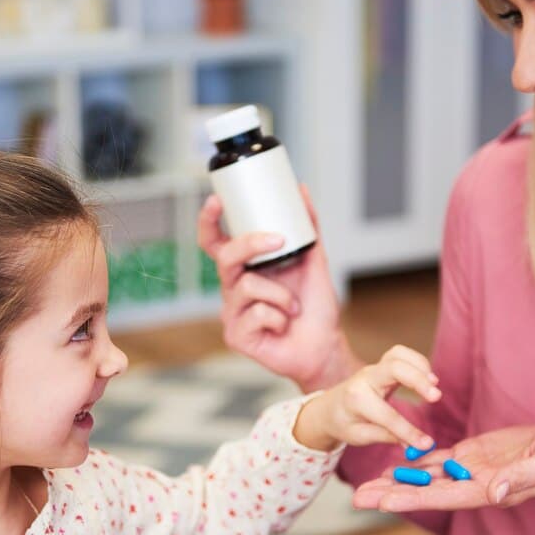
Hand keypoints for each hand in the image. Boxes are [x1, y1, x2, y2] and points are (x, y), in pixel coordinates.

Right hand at [197, 186, 358, 391]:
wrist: (325, 345)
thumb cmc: (314, 307)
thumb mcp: (314, 260)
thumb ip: (307, 227)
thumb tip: (301, 190)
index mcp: (245, 270)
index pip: (216, 242)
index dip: (209, 222)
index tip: (216, 200)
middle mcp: (232, 289)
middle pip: (225, 257)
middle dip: (251, 244)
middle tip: (278, 240)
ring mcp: (231, 313)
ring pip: (247, 286)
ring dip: (281, 294)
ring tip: (294, 307)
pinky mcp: (236, 336)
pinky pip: (256, 313)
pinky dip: (279, 317)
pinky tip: (283, 326)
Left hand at [293, 345, 440, 451]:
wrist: (329, 407)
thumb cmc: (344, 423)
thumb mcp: (360, 436)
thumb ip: (388, 437)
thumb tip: (417, 445)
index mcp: (356, 400)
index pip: (387, 415)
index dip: (408, 430)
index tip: (426, 443)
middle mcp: (365, 379)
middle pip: (394, 368)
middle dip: (417, 380)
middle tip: (436, 397)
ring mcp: (374, 369)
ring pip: (398, 354)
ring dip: (420, 365)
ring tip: (434, 385)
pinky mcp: (382, 365)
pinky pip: (401, 354)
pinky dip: (418, 362)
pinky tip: (428, 378)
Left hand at [352, 422, 534, 510]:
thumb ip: (521, 480)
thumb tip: (493, 494)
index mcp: (488, 489)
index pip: (443, 497)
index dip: (413, 499)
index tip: (384, 503)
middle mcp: (474, 484)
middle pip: (425, 491)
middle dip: (391, 495)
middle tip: (356, 500)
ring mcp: (472, 470)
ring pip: (426, 478)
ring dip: (396, 482)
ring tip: (365, 487)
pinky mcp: (474, 455)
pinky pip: (439, 461)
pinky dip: (416, 464)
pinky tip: (393, 466)